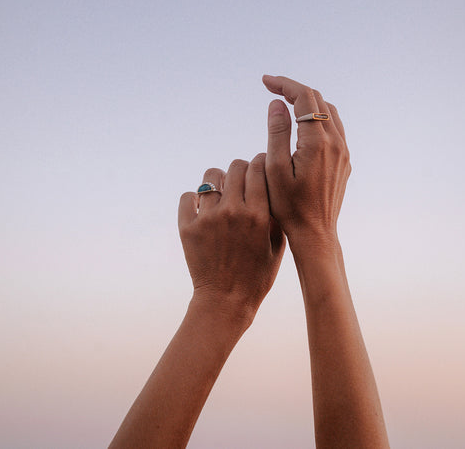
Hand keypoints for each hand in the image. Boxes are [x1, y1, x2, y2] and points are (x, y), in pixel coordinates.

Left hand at [179, 156, 284, 323]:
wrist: (225, 302)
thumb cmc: (257, 276)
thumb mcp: (277, 246)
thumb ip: (276, 214)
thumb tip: (273, 184)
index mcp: (258, 214)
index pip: (257, 168)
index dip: (259, 163)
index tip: (259, 166)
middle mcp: (232, 211)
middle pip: (235, 166)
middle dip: (240, 169)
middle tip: (240, 180)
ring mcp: (208, 218)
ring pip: (210, 177)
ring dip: (217, 182)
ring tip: (220, 193)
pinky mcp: (187, 228)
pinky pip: (188, 196)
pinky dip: (194, 199)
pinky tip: (202, 209)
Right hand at [262, 75, 350, 250]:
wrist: (315, 233)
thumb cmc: (289, 206)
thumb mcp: (274, 169)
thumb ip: (277, 132)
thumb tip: (278, 103)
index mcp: (317, 142)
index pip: (304, 97)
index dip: (284, 84)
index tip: (265, 82)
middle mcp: (336, 142)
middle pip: (317, 99)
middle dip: (293, 89)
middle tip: (270, 87)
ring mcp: (343, 151)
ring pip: (328, 111)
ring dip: (306, 101)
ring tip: (284, 101)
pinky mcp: (344, 160)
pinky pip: (334, 126)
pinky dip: (317, 115)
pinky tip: (301, 122)